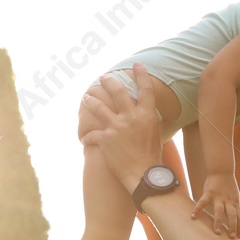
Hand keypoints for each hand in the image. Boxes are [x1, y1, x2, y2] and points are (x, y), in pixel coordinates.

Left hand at [80, 62, 164, 193]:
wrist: (144, 174)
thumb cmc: (152, 157)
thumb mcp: (156, 134)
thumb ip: (149, 121)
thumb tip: (147, 114)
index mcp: (147, 114)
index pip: (145, 89)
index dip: (141, 74)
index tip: (136, 64)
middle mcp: (131, 116)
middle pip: (118, 91)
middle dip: (109, 81)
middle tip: (103, 77)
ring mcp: (117, 127)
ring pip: (98, 107)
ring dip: (90, 101)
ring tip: (86, 98)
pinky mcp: (105, 139)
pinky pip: (92, 135)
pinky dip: (88, 137)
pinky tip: (84, 139)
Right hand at [193, 173, 239, 237]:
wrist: (222, 170)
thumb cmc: (227, 185)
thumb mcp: (234, 196)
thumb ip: (233, 207)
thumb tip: (233, 219)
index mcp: (235, 202)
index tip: (239, 237)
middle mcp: (228, 201)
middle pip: (232, 215)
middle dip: (232, 226)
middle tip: (232, 238)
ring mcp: (218, 197)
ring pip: (219, 211)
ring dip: (219, 222)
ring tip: (217, 232)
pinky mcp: (209, 193)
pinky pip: (203, 202)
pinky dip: (197, 209)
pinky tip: (193, 217)